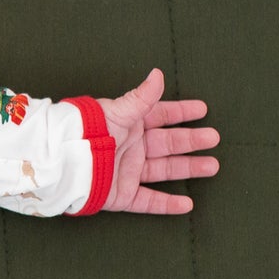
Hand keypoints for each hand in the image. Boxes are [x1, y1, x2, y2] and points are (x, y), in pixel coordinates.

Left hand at [95, 67, 219, 214]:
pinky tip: (188, 204)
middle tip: (214, 138)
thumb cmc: (88, 132)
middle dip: (191, 141)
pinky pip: (148, 201)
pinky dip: (167, 204)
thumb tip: (158, 73)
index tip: (202, 108)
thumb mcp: (118, 112)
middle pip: (167, 144)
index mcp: (129, 125)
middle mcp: (130, 148)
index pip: (160, 116)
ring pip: (164, 170)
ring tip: (212, 166)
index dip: (181, 112)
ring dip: (188, 169)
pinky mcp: (121, 195)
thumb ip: (141, 97)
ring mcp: (127, 172)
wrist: (64, 161)